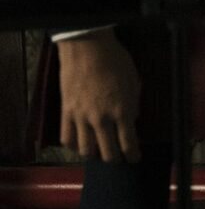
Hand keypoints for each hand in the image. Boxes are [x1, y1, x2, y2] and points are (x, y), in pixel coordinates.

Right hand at [58, 32, 141, 162]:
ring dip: (93, 155)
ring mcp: (82, 117)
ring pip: (85, 150)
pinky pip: (67, 138)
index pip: (129, 143)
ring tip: (98, 153)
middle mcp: (102, 119)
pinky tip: (78, 144)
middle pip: (107, 153)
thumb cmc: (116, 61)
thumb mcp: (134, 81)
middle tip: (117, 159)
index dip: (132, 155)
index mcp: (123, 110)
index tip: (134, 159)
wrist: (88, 49)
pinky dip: (72, 145)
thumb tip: (132, 119)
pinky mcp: (66, 113)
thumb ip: (133, 104)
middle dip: (115, 159)